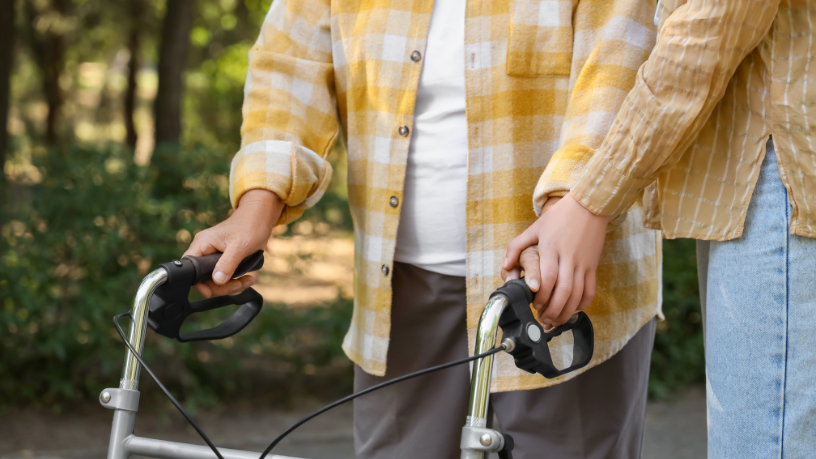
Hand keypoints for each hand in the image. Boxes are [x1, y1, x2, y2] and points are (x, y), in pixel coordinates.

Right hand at [183, 189, 283, 297]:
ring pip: (215, 279)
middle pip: (203, 278)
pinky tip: (247, 278)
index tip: (212, 292)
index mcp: (203, 244)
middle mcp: (205, 249)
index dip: (199, 284)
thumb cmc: (250, 225)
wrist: (261, 217)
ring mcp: (213, 255)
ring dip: (231, 284)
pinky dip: (235, 280)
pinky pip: (224, 275)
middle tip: (239, 284)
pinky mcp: (223, 259)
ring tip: (248, 280)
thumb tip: (217, 280)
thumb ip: (227, 264)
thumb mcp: (240, 247)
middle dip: (222, 286)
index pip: (190, 269)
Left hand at [502, 194, 609, 327]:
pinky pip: (590, 290)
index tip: (534, 304)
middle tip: (543, 319)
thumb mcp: (535, 228)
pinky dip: (582, 304)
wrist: (590, 206)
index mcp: (551, 249)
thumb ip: (517, 246)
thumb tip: (505, 265)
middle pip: (562, 292)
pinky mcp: (593, 266)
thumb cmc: (560, 217)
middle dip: (552, 310)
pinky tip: (572, 309)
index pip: (547, 279)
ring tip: (555, 320)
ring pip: (577, 295)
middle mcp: (568, 258)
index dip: (540, 296)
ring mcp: (583, 264)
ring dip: (566, 312)